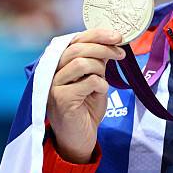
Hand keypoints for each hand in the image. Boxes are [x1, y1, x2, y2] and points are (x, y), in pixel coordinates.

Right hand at [46, 29, 124, 162]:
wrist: (79, 138)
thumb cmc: (86, 108)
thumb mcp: (94, 79)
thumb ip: (97, 62)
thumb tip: (111, 41)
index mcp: (59, 63)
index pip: (75, 40)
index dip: (97, 34)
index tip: (118, 36)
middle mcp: (51, 72)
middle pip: (78, 48)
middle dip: (103, 48)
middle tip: (120, 53)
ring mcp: (53, 86)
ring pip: (81, 62)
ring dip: (100, 68)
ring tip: (104, 79)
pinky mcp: (60, 99)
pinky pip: (87, 82)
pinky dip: (100, 84)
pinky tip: (99, 92)